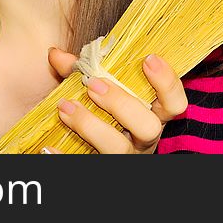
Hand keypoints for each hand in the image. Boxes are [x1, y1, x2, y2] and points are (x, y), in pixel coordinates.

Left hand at [44, 47, 187, 153]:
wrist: (88, 153)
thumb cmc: (98, 116)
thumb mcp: (95, 92)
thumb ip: (79, 72)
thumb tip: (55, 53)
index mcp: (149, 116)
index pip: (174, 104)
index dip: (167, 83)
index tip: (148, 59)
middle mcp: (142, 141)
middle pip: (149, 127)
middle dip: (121, 103)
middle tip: (93, 85)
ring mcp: (124, 159)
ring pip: (118, 149)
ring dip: (90, 126)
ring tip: (65, 107)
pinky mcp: (103, 170)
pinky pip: (86, 167)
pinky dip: (64, 157)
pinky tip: (47, 147)